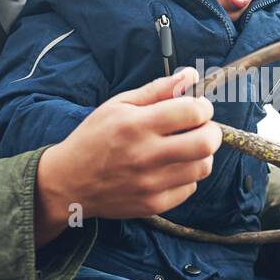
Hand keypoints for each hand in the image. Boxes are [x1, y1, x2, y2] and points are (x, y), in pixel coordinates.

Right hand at [33, 67, 220, 243]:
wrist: (69, 182)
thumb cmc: (94, 138)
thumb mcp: (118, 105)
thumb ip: (157, 89)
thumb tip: (190, 75)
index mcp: (136, 125)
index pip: (192, 113)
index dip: (203, 107)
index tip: (198, 109)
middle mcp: (145, 155)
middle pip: (206, 143)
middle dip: (211, 131)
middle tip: (200, 129)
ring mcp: (151, 183)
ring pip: (202, 167)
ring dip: (201, 154)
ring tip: (184, 148)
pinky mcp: (154, 204)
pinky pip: (190, 188)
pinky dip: (187, 176)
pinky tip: (171, 168)